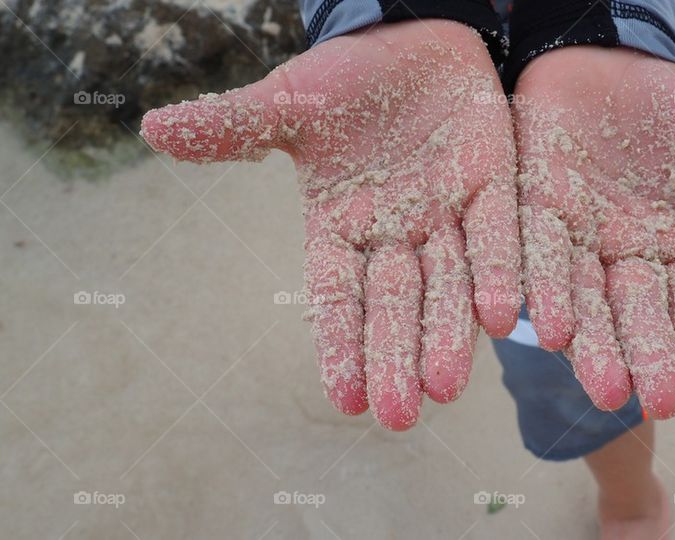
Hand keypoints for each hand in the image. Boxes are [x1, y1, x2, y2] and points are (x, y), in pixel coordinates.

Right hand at [141, 20, 520, 429]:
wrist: (410, 36)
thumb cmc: (346, 78)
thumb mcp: (291, 102)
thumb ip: (235, 126)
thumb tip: (150, 128)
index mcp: (341, 226)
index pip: (337, 297)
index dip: (340, 344)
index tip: (344, 400)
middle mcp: (395, 233)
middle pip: (395, 305)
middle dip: (396, 358)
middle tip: (399, 416)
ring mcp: (446, 212)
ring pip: (448, 282)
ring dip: (449, 334)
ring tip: (447, 387)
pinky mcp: (491, 183)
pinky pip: (496, 233)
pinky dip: (496, 271)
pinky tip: (499, 315)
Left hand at [513, 47, 674, 418]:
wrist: (601, 58)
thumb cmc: (665, 101)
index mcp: (671, 245)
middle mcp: (621, 252)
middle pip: (633, 313)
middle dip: (641, 357)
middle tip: (648, 405)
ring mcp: (576, 233)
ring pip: (581, 295)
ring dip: (589, 341)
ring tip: (600, 387)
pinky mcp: (533, 204)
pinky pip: (534, 249)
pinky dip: (540, 285)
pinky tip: (543, 323)